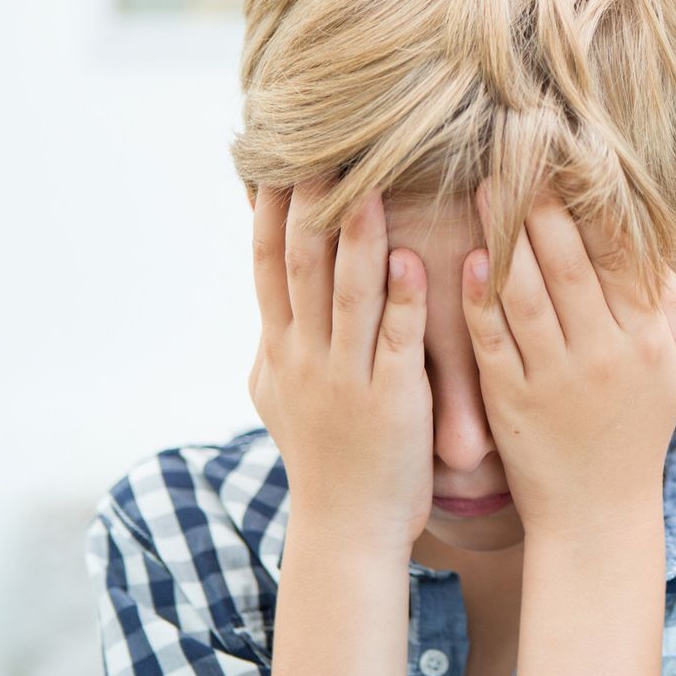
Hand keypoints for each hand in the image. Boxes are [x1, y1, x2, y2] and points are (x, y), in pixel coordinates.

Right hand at [249, 182, 432, 554]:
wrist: (347, 528)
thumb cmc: (326, 460)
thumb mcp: (284, 399)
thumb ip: (277, 349)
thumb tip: (265, 312)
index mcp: (280, 350)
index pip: (267, 265)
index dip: (271, 209)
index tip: (275, 157)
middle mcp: (304, 357)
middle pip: (300, 267)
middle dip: (308, 205)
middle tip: (317, 147)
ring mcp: (345, 378)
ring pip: (347, 295)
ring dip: (357, 239)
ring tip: (368, 187)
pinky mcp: (390, 400)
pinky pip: (394, 341)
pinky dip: (401, 300)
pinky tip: (411, 261)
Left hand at [461, 183, 675, 542]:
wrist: (598, 513)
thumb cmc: (635, 432)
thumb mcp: (674, 372)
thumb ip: (671, 309)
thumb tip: (659, 246)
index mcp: (647, 340)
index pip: (622, 256)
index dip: (598, 204)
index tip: (575, 158)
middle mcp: (606, 354)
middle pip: (572, 264)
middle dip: (543, 203)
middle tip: (518, 152)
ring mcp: (557, 378)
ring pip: (528, 294)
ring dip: (503, 237)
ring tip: (483, 188)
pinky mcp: (513, 401)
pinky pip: (494, 340)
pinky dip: (479, 298)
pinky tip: (468, 260)